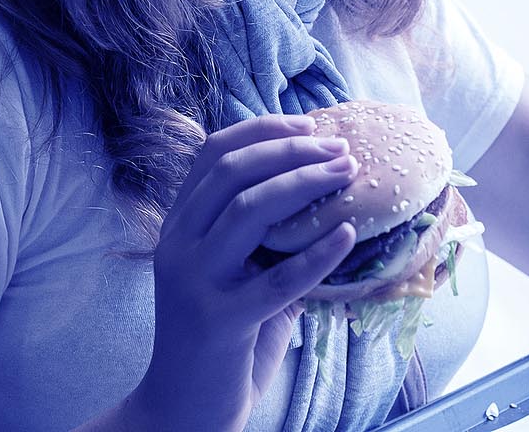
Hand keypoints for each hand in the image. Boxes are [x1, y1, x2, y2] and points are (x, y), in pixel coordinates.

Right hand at [131, 115, 360, 431]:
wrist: (183, 410)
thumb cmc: (224, 336)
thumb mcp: (235, 271)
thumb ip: (262, 232)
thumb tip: (325, 182)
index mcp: (179, 226)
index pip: (213, 153)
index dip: (263, 129)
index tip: (312, 124)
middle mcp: (178, 246)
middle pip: (231, 171)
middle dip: (292, 150)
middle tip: (341, 150)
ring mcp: (195, 282)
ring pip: (248, 209)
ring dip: (306, 183)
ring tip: (348, 175)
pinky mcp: (220, 322)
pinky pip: (278, 280)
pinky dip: (319, 252)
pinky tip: (349, 233)